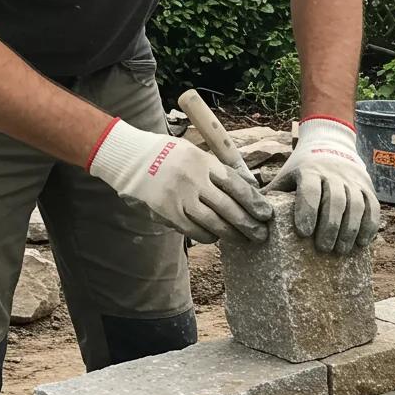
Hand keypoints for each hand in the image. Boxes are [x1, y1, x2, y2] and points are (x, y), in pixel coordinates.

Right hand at [88, 119, 272, 243]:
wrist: (129, 158)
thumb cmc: (167, 156)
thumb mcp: (194, 153)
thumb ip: (217, 171)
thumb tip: (248, 189)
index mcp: (203, 161)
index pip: (236, 184)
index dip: (254, 202)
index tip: (266, 214)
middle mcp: (193, 178)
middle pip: (228, 206)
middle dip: (248, 223)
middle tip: (261, 235)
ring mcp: (179, 196)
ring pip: (213, 221)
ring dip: (232, 234)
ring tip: (245, 240)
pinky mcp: (167, 211)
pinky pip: (194, 230)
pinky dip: (208, 236)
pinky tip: (217, 238)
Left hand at [265, 117, 379, 254]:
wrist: (331, 143)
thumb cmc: (302, 169)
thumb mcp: (285, 176)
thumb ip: (271, 195)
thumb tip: (248, 219)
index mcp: (309, 170)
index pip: (310, 189)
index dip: (308, 210)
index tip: (303, 233)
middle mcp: (334, 173)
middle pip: (336, 201)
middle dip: (330, 227)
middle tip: (323, 249)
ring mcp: (353, 180)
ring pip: (357, 205)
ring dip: (350, 230)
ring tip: (341, 251)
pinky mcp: (368, 187)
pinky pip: (373, 207)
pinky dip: (370, 226)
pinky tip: (361, 243)